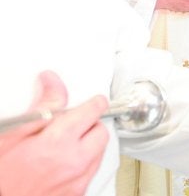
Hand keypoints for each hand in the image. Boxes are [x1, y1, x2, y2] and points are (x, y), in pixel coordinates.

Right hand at [0, 71, 109, 195]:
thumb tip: (53, 82)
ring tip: (63, 146)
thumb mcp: (14, 132)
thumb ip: (42, 106)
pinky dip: (82, 165)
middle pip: (101, 133)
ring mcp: (76, 183)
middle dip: (91, 125)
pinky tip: (61, 164)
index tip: (92, 101)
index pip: (93, 111)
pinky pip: (90, 173)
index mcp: (58, 143)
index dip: (93, 102)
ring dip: (88, 145)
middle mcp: (74, 164)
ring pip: (98, 154)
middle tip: (72, 124)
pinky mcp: (76, 195)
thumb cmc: (0, 174)